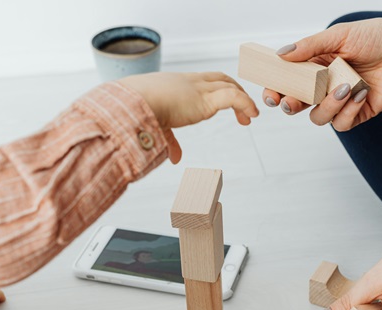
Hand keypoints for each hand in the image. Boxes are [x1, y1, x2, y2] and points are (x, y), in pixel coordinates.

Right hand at [120, 72, 258, 129]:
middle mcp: (189, 83)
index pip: (202, 81)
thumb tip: (175, 158)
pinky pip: (232, 97)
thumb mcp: (156, 126)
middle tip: (244, 111)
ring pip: (229, 85)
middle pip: (220, 78)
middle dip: (235, 90)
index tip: (226, 104)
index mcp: (175, 85)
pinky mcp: (204, 100)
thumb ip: (169, 141)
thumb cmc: (134, 113)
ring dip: (243, 99)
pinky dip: (245, 103)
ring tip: (250, 116)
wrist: (129, 105)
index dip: (217, 89)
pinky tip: (252, 114)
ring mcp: (197, 89)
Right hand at [263, 15, 381, 130]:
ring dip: (327, 106)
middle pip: (298, 104)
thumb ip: (310, 46)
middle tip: (292, 102)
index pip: (288, 82)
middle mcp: (325, 85)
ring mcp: (341, 101)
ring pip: (319, 117)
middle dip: (291, 105)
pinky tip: (360, 93)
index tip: (271, 93)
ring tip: (344, 88)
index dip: (276, 90)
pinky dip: (348, 111)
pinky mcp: (359, 113)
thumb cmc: (377, 36)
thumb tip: (281, 55)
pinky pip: (343, 124)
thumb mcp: (341, 35)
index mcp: (316, 65)